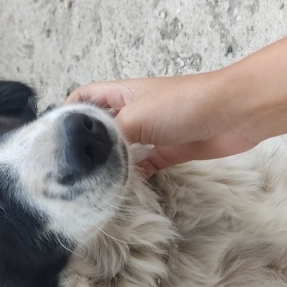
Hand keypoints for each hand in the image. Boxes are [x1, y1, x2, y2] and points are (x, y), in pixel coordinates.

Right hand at [66, 70, 258, 174]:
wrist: (233, 114)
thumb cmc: (184, 105)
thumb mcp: (137, 117)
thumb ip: (110, 137)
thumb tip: (90, 158)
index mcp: (122, 94)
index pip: (85, 97)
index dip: (68, 113)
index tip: (52, 139)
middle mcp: (135, 111)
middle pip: (103, 127)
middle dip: (88, 146)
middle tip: (67, 172)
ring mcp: (154, 131)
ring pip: (124, 149)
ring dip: (112, 165)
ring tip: (91, 186)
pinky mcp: (171, 150)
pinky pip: (146, 165)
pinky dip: (136, 177)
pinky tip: (124, 192)